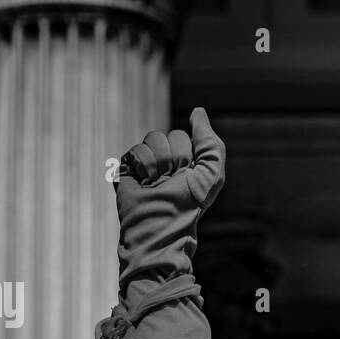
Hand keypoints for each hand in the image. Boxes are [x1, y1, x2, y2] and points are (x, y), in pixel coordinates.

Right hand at [115, 108, 225, 306]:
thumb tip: (197, 111)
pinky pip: (136, 149)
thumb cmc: (190, 204)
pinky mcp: (127, 166)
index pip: (187, 136)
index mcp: (188, 160)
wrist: (161, 225)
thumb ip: (210, 142)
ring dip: (159, 163)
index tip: (189, 177)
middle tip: (172, 181)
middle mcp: (168, 158)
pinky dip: (142, 167)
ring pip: (153, 138)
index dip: (190, 156)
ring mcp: (147, 161)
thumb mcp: (212, 174)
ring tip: (157, 183)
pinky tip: (143, 183)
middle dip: (175, 159)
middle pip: (171, 135)